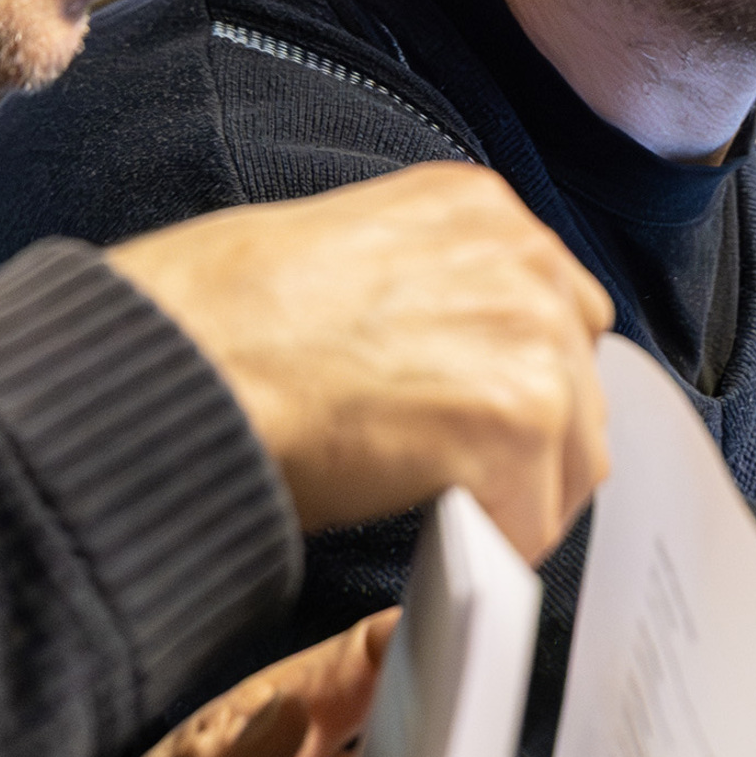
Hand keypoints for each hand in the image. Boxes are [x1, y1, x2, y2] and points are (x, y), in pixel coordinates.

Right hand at [107, 163, 612, 553]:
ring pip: (570, 458)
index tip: (472, 420)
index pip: (552, 308)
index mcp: (476, 209)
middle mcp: (519, 256)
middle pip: (577, 383)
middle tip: (457, 483)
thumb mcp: (337, 255)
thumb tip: (437, 359)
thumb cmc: (212, 319)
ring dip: (512, 499)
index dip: (512, 378)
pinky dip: (487, 548)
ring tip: (438, 515)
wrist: (178, 367)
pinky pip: (533, 520)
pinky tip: (428, 538)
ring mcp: (530, 333)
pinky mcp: (521, 417)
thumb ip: (419, 291)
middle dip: (524, 442)